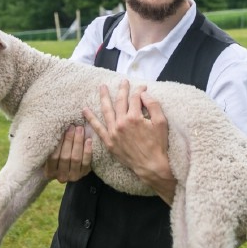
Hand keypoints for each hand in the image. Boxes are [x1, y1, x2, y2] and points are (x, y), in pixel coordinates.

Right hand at [44, 124, 92, 182]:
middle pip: (65, 157)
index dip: (58, 143)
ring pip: (76, 159)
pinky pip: (86, 162)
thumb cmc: (55, 156)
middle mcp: (61, 177)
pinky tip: (88, 140)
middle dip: (69, 140)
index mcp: (49, 172)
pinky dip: (87, 151)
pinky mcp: (84, 174)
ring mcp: (73, 176)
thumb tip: (56, 129)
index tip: (62, 129)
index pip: (53, 157)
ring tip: (80, 130)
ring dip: (78, 143)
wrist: (66, 168)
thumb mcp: (50, 153)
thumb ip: (52, 146)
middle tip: (73, 127)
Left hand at [83, 79, 175, 204]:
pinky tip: (85, 110)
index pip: (135, 98)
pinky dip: (91, 118)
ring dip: (103, 98)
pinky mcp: (109, 141)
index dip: (139, 91)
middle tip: (122, 81)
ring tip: (101, 88)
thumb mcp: (161, 123)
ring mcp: (113, 132)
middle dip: (122, 90)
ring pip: (107, 110)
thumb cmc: (158, 145)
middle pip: (120, 101)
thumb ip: (153, 105)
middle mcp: (121, 123)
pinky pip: (98, 128)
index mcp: (134, 117)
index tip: (142, 88)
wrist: (150, 166)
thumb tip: (144, 94)